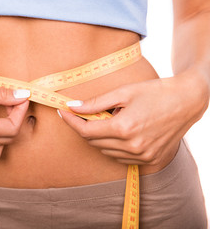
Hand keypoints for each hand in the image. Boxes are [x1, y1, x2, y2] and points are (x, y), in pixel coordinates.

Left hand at [58, 74, 207, 164]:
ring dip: (99, 136)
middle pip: (94, 142)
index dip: (72, 121)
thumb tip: (72, 106)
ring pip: (105, 150)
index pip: (86, 131)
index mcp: (124, 128)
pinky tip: (119, 131)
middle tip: (84, 112)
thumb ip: (96, 102)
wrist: (187, 101)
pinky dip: (112, 145)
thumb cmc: (156, 92)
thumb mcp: (123, 92)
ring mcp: (141, 155)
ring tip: (111, 119)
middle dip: (84, 127)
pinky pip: (119, 156)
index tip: (64, 112)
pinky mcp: (149, 159)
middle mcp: (132, 146)